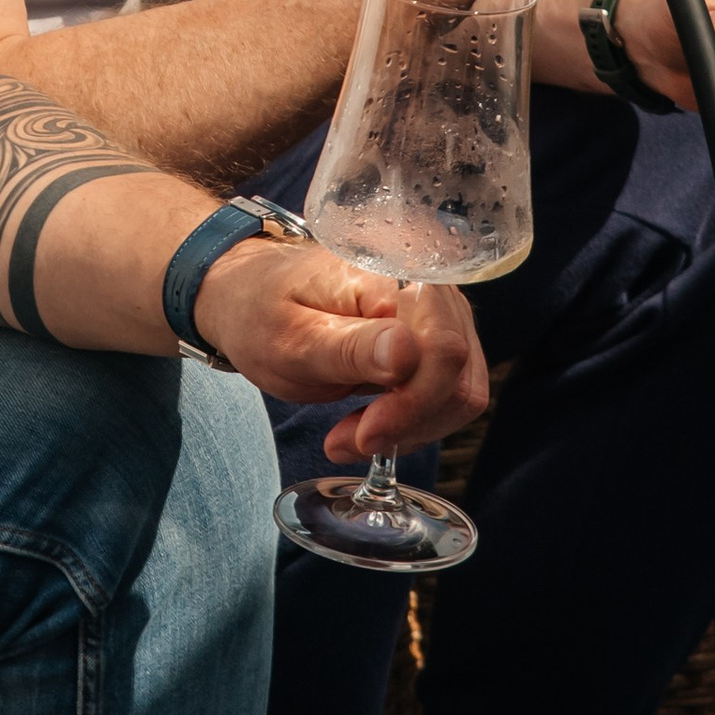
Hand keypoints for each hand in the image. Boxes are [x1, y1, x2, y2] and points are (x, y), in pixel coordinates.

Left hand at [190, 239, 489, 460]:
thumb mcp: (291, 337)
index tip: (363, 434)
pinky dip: (412, 422)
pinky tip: (366, 425)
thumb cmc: (263, 311)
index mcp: (393, 275)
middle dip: (409, 423)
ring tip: (349, 435)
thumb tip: (408, 353)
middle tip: (348, 439)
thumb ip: (350, 347)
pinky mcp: (434, 341)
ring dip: (410, 428)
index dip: (412, 403)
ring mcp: (438, 314)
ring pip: (461, 392)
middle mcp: (430, 288)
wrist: (253, 297)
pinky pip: (448, 395)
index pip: (442, 349)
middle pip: (459, 376)